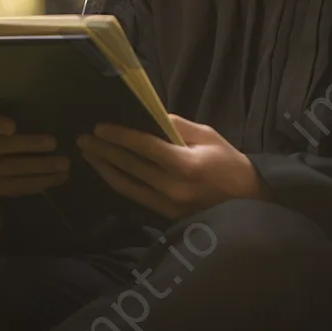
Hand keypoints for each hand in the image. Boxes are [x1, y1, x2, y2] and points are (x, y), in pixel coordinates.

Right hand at [0, 110, 69, 196]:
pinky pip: (17, 188)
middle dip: (28, 145)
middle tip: (54, 143)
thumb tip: (47, 109)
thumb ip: (16, 112)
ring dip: (40, 168)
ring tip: (63, 164)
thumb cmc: (4, 127)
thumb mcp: (5, 114)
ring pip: (10, 171)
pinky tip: (59, 177)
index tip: (13, 126)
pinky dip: (40, 182)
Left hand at [76, 114, 269, 219]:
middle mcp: (172, 186)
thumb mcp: (208, 135)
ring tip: (88, 154)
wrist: (248, 200)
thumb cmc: (228, 162)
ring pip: (127, 184)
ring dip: (105, 168)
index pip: (144, 147)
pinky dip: (118, 182)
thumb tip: (150, 115)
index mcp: (185, 164)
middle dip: (104, 151)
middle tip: (83, 139)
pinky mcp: (165, 214)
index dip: (120, 136)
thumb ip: (178, 126)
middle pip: (130, 165)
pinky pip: (135, 197)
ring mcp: (167, 204)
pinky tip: (106, 172)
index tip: (99, 128)